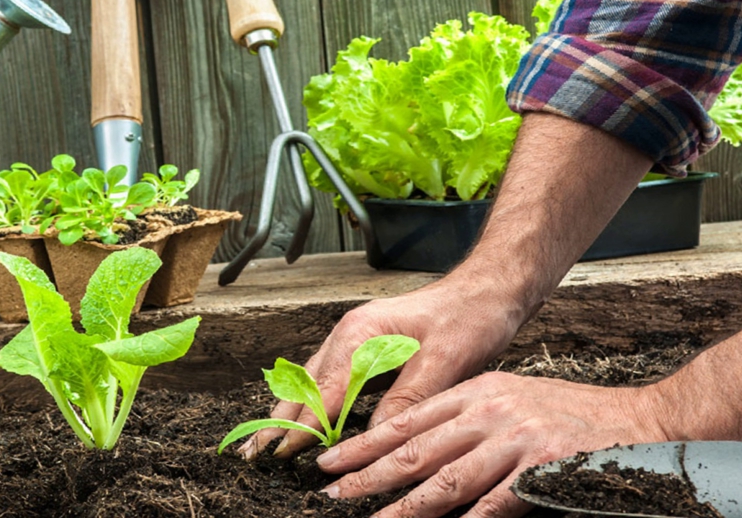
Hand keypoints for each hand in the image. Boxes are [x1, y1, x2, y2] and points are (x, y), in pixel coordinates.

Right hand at [238, 273, 528, 459]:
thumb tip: (374, 437)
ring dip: (289, 411)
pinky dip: (310, 400)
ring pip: (311, 380)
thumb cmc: (469, 317)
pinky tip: (303, 418)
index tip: (281, 454)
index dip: (302, 426)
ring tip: (266, 441)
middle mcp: (350, 334)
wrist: (488, 288)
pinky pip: (328, 377)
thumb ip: (406, 400)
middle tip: (254, 453)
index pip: (322, 391)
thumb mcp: (443, 362)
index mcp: (361, 334)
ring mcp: (355, 338)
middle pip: (304, 384)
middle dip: (278, 420)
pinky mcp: (366, 346)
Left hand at [315, 372, 671, 517]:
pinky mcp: (543, 468)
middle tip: (330, 494)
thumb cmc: (575, 417)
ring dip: (404, 505)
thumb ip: (470, 423)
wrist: (644, 420)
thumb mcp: (514, 401)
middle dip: (368, 475)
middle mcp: (491, 411)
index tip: (331, 462)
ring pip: (446, 479)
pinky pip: (495, 502)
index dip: (366, 443)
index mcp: (479, 393)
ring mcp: (516, 440)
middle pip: (416, 449)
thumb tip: (423, 451)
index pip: (409, 420)